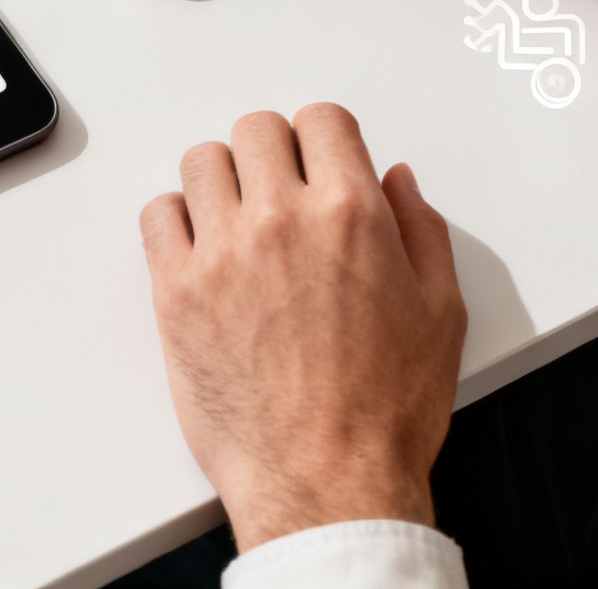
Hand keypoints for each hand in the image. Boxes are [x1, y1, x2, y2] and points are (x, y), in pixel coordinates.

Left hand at [138, 104, 465, 550]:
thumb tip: (396, 181)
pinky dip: (175, 222)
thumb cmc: (384, 409)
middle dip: (272, 154)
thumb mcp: (441, 311)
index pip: (320, 120)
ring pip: (200, 162)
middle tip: (280, 195)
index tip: (319, 163)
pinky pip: (156, 215)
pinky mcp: (174, 289)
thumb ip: (420, 230)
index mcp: (352, 215)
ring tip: (238, 224)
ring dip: (220, 183)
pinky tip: (201, 252)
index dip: (322, 140)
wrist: (324, 477)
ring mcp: (220, 252)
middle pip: (255, 130)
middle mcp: (281, 220)